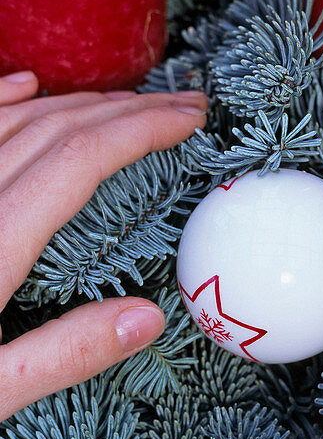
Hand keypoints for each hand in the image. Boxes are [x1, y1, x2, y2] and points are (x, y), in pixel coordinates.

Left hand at [0, 71, 207, 421]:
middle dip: (123, 108)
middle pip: (51, 129)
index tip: (190, 118)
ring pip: (9, 120)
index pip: (77, 162)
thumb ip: (60, 355)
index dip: (140, 130)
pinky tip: (24, 83)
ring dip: (75, 102)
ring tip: (128, 101)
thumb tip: (147, 317)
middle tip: (181, 103)